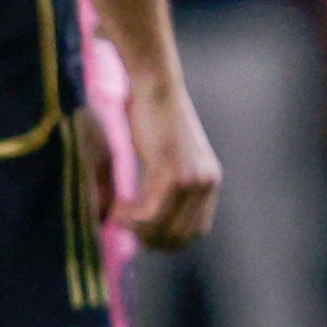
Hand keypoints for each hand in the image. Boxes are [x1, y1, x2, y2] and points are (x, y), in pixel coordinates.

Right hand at [117, 70, 223, 251]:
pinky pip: (150, 214)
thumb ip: (163, 188)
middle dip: (148, 240)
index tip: (140, 233)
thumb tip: (143, 222)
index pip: (195, 232)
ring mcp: (192, 179)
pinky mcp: (171, 172)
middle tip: (124, 226)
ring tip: (117, 216)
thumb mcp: (164, 157)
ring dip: (135, 230)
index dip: (167, 240)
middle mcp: (206, 183)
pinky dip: (130, 218)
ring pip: (162, 229)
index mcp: (209, 182)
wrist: (155, 87)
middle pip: (180, 237)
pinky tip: (117, 209)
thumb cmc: (151, 118)